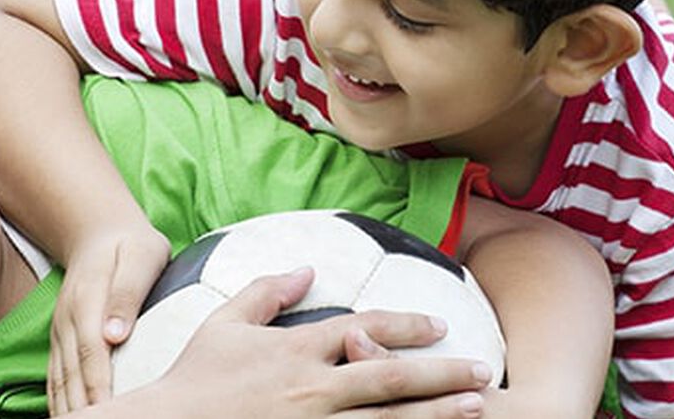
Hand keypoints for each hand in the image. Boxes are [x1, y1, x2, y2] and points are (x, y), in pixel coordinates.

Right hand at [46, 226, 172, 414]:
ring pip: (59, 378)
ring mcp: (60, 329)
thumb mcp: (141, 256)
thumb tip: (115, 335)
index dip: (98, 387)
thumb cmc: (131, 245)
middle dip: (81, 407)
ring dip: (66, 408)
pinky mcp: (60, 336)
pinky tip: (67, 417)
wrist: (98, 230)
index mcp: (87, 301)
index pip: (91, 354)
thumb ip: (128, 294)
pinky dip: (57, 399)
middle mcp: (67, 319)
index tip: (110, 411)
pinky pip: (54, 374)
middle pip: (71, 374)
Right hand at [94, 268, 488, 418]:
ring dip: (437, 414)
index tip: (438, 324)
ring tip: (477, 407)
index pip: (365, 328)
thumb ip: (267, 292)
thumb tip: (306, 270)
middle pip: (392, 376)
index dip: (406, 323)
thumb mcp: (223, 322)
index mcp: (297, 349)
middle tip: (481, 371)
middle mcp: (313, 388)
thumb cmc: (192, 379)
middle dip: (442, 373)